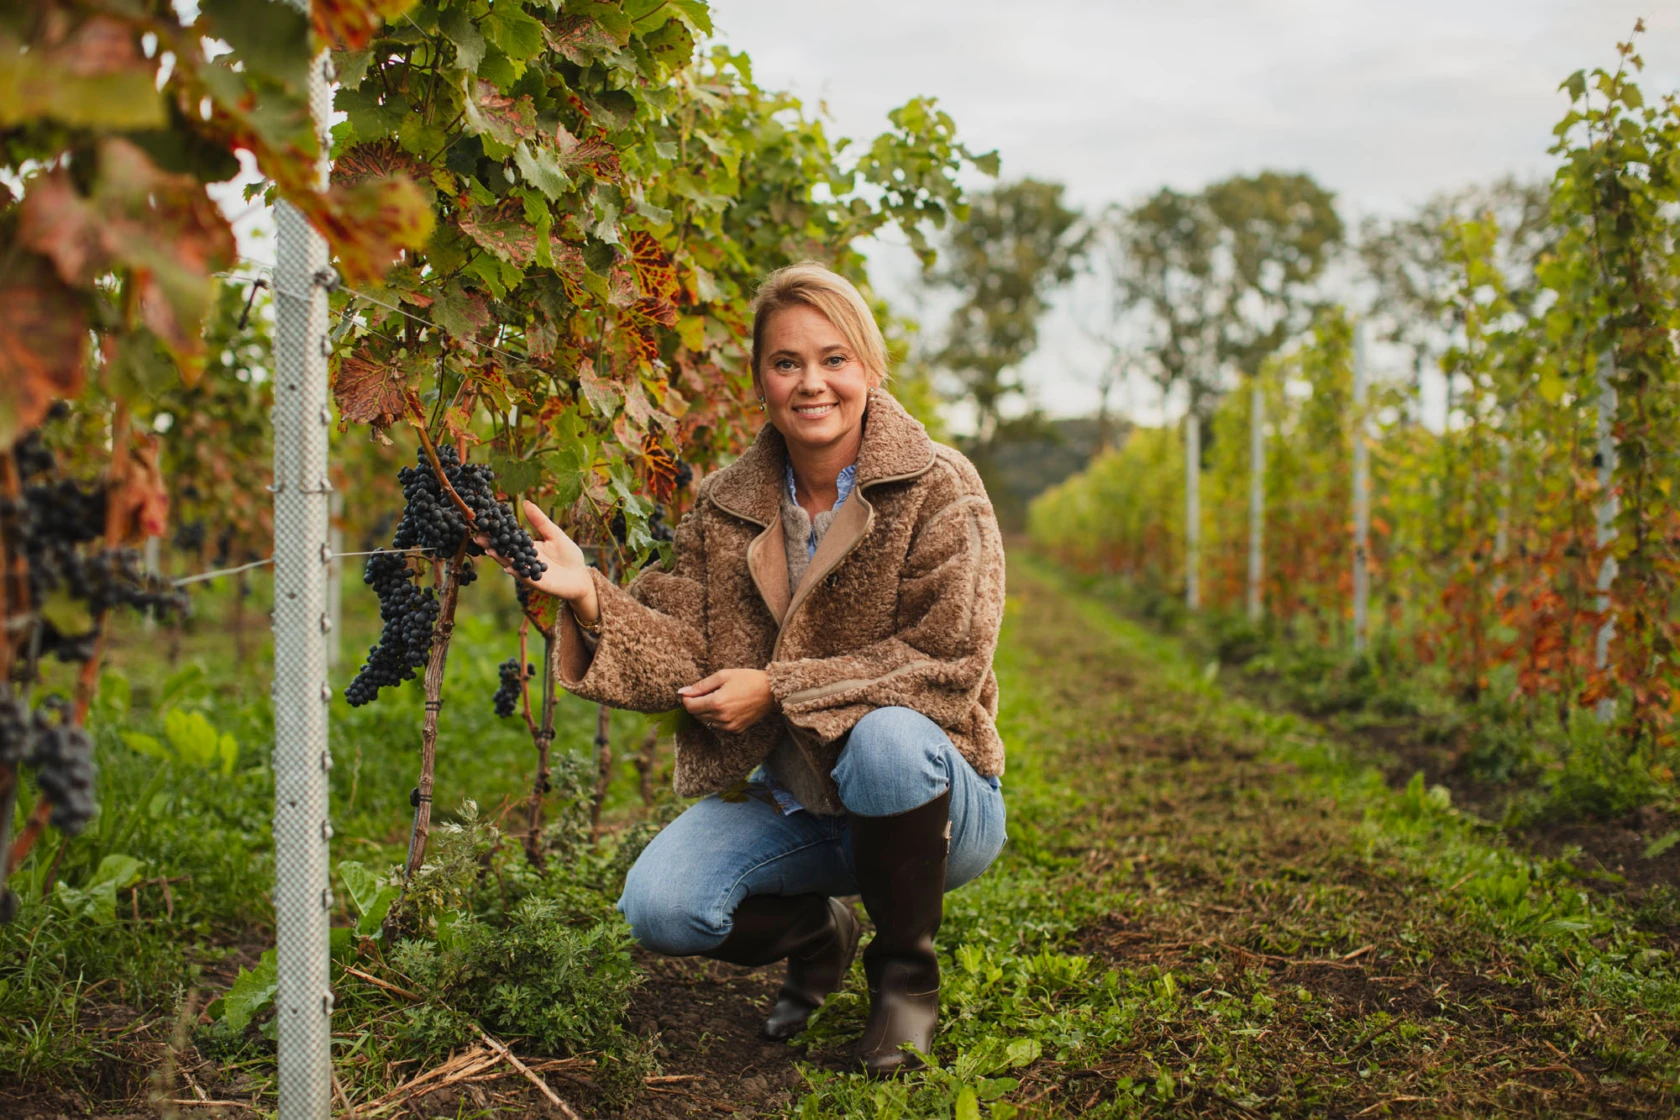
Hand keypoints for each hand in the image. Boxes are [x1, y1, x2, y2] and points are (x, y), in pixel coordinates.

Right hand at [478, 501, 600, 621]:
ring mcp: (529, 571)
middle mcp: (524, 560)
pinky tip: (508, 567)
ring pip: (511, 564)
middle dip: (491, 544)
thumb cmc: (569, 555)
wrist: (581, 577)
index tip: (484, 521)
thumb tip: (526, 502)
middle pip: (505, 551)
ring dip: (500, 557)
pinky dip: (517, 572)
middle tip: (477, 535)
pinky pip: (525, 577)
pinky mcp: (537, 582)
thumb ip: (540, 521)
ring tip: (488, 549)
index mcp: (527, 547)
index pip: (509, 538)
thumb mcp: (554, 534)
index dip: (497, 531)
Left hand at [678, 669, 776, 734]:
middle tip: (707, 691)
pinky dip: (717, 717)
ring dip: (707, 710)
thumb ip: (701, 685)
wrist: (772, 691)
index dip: (686, 698)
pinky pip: (718, 725)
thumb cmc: (748, 679)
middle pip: (696, 715)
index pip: (690, 706)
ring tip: (720, 697)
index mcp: (717, 703)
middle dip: (697, 704)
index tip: (689, 691)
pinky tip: (728, 706)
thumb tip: (683, 691)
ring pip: (706, 721)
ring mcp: (729, 726)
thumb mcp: (723, 675)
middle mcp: (721, 718)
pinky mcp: (736, 730)